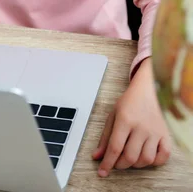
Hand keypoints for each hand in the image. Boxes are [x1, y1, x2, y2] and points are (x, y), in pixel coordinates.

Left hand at [92, 58, 170, 176]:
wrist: (147, 90)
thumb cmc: (128, 102)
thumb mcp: (112, 115)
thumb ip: (105, 137)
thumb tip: (97, 156)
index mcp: (125, 119)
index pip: (115, 147)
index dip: (107, 163)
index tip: (102, 172)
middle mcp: (141, 126)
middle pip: (130, 157)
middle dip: (120, 165)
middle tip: (116, 162)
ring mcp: (154, 131)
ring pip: (146, 159)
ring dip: (136, 165)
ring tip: (130, 157)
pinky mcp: (165, 134)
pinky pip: (163, 156)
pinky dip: (155, 162)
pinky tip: (146, 156)